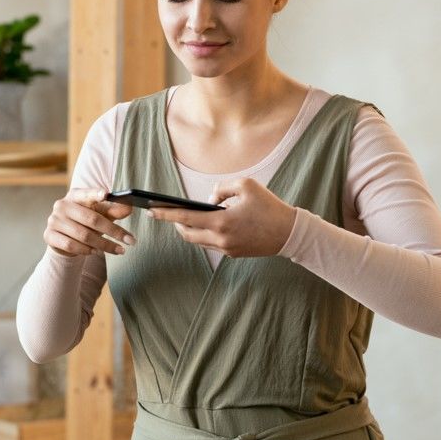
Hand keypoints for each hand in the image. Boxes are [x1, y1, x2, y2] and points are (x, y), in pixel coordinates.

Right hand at [44, 188, 135, 256]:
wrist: (65, 239)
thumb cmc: (86, 223)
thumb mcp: (101, 215)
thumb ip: (113, 211)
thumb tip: (128, 208)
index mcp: (75, 195)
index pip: (87, 193)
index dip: (95, 193)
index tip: (106, 194)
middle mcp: (62, 205)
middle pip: (91, 219)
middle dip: (114, 231)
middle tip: (130, 241)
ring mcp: (54, 220)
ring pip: (83, 235)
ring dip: (104, 245)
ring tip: (118, 250)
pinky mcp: (49, 235)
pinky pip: (71, 245)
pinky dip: (86, 250)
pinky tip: (96, 252)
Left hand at [146, 178, 295, 257]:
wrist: (289, 233)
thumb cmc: (269, 206)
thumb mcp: (246, 185)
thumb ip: (222, 189)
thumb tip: (210, 200)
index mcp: (221, 222)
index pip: (185, 218)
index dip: (165, 214)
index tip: (150, 211)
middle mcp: (221, 239)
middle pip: (187, 234)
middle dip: (175, 224)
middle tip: (168, 214)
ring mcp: (227, 249)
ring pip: (199, 241)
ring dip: (191, 229)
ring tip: (188, 217)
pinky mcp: (234, 253)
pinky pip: (212, 244)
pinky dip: (206, 233)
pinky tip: (207, 224)